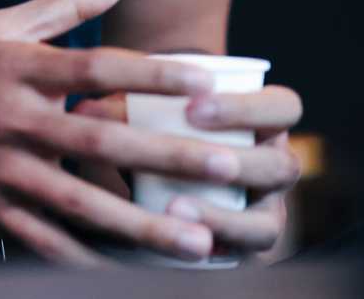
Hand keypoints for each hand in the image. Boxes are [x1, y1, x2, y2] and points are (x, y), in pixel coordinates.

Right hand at [0, 0, 261, 265]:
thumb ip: (68, 0)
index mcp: (18, 67)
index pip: (95, 64)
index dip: (152, 71)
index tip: (206, 80)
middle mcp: (12, 118)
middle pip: (101, 136)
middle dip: (169, 155)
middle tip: (228, 168)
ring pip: (80, 202)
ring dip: (142, 224)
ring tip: (197, 240)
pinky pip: (45, 244)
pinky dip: (86, 260)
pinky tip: (129, 271)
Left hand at [72, 80, 303, 257]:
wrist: (171, 160)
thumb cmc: (165, 119)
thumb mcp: (153, 108)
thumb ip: (127, 105)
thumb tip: (80, 110)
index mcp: (268, 121)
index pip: (283, 107)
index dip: (248, 107)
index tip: (192, 107)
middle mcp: (276, 167)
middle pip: (282, 166)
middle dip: (240, 162)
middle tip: (185, 155)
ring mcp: (267, 211)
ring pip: (267, 225)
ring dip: (224, 218)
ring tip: (175, 208)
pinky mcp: (247, 247)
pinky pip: (244, 258)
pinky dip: (213, 248)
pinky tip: (178, 243)